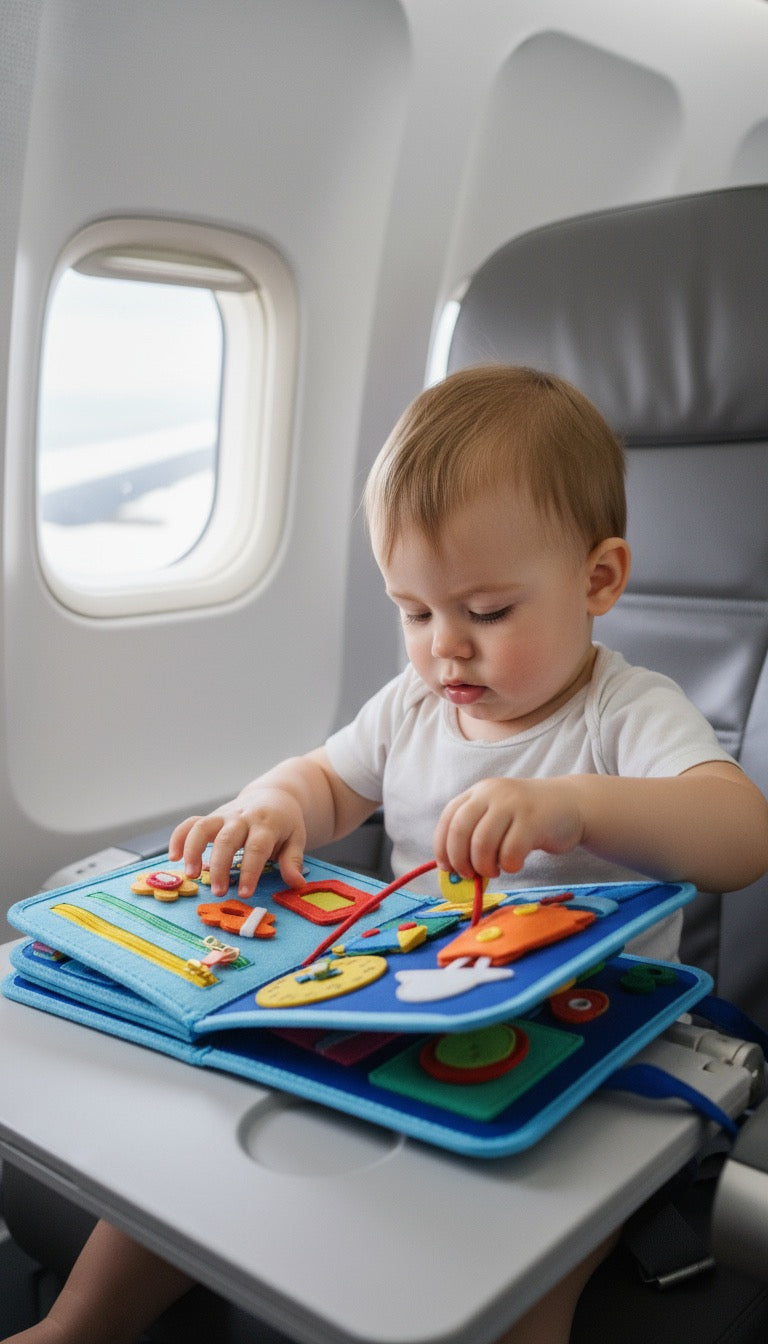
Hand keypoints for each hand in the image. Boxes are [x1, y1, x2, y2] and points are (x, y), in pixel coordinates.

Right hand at [168, 784, 306, 897]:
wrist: (274, 795)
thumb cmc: (286, 823)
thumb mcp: (296, 838)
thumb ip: (293, 860)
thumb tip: (296, 884)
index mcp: (267, 824)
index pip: (257, 847)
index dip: (250, 871)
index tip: (244, 893)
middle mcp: (243, 817)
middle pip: (227, 839)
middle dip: (220, 866)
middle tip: (218, 892)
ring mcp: (224, 815)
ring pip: (203, 827)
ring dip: (193, 850)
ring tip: (192, 875)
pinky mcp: (212, 816)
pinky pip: (190, 823)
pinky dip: (178, 837)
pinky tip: (173, 857)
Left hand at [433, 777, 584, 880]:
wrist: (572, 804)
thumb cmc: (529, 818)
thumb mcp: (498, 816)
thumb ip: (476, 835)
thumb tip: (453, 871)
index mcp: (479, 792)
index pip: (449, 818)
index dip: (443, 846)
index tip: (448, 868)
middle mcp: (492, 793)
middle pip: (460, 831)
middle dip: (460, 860)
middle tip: (470, 875)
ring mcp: (513, 804)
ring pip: (482, 843)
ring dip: (485, 866)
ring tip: (496, 870)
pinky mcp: (533, 820)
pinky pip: (510, 852)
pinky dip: (509, 866)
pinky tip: (516, 863)